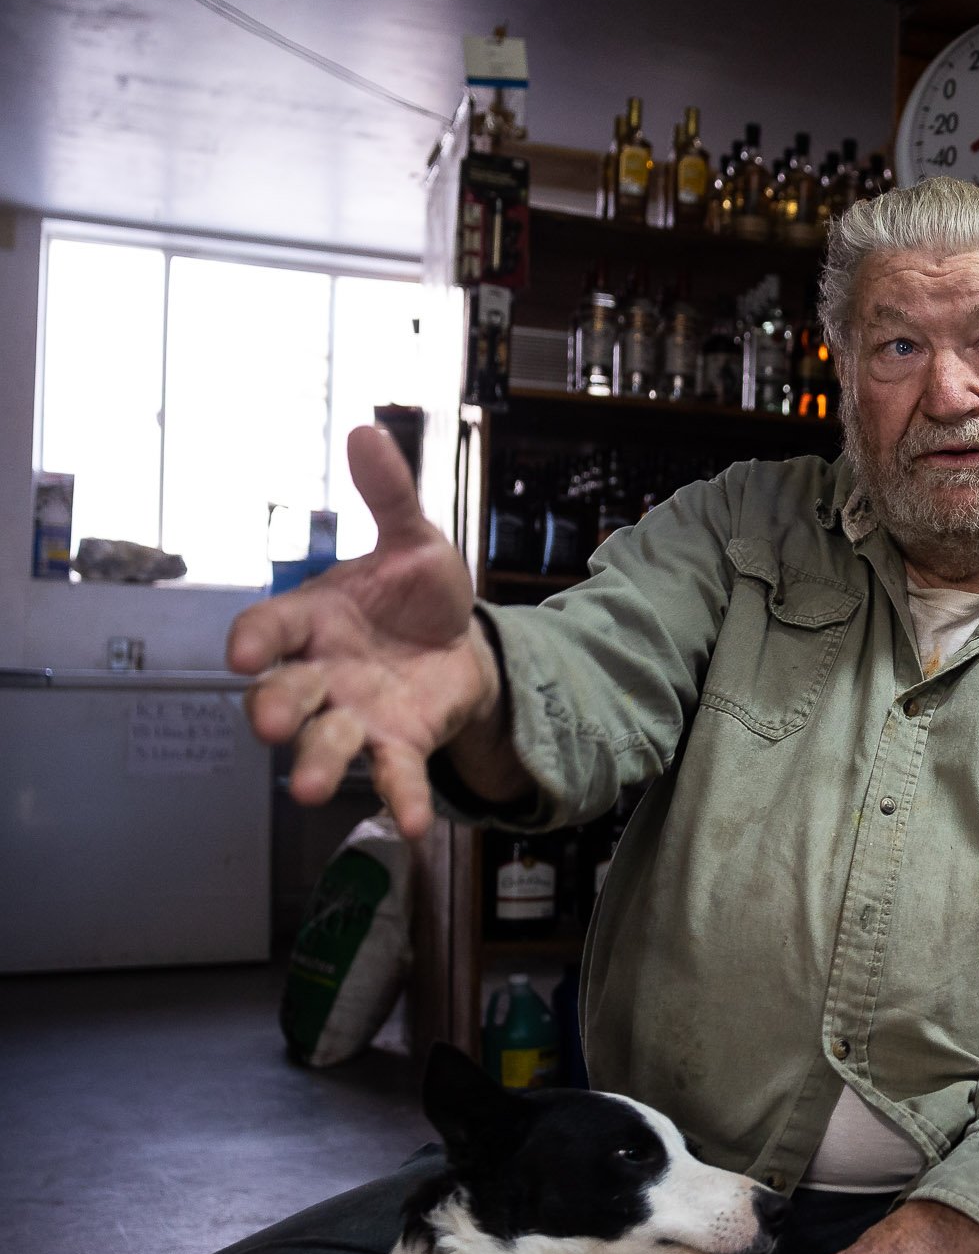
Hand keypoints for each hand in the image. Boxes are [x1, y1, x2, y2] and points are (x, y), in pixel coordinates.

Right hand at [227, 426, 517, 836]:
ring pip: (325, 742)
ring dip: (315, 763)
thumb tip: (365, 429)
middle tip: (271, 721)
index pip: (269, 628)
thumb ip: (388, 495)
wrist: (462, 643)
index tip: (242, 653)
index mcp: (313, 619)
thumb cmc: (416, 595)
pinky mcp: (398, 744)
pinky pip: (393, 775)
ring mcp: (355, 714)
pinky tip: (415, 824)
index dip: (255, 638)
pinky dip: (401, 800)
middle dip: (275, 707)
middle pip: (284, 693)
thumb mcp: (412, 539)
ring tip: (311, 789)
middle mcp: (321, 673)